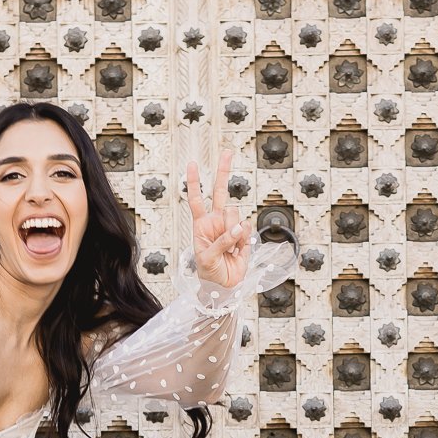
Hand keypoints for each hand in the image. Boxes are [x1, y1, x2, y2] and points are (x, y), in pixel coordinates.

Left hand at [185, 149, 250, 289]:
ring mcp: (230, 226)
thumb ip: (220, 242)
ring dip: (232, 231)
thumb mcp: (206, 258)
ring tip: (229, 248)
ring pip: (235, 214)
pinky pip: (246, 228)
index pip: (196, 199)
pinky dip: (242, 240)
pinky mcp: (243, 234)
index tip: (192, 163)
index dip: (193, 182)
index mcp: (201, 224)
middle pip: (220, 191)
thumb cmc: (209, 272)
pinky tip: (237, 250)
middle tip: (227, 152)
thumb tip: (236, 229)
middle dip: (223, 171)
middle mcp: (216, 221)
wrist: (224, 285)